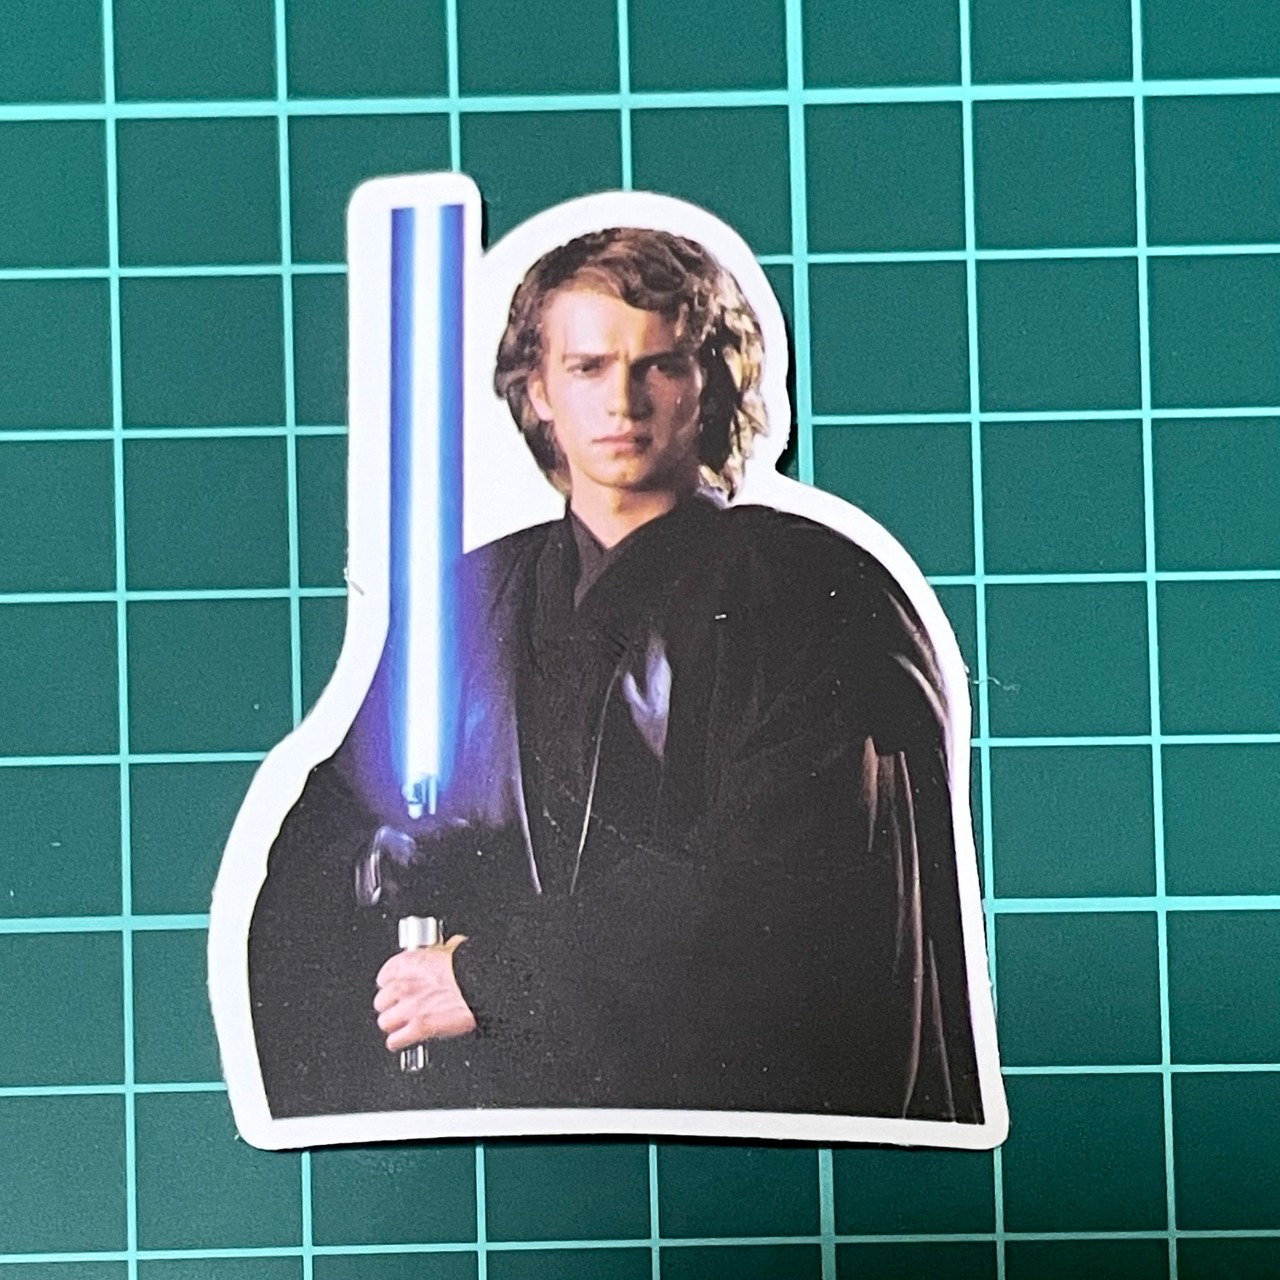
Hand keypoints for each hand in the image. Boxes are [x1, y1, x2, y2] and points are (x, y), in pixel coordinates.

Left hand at [373, 936, 476, 1051]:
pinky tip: (406, 1039)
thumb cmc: (468, 967)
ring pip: (385, 1022)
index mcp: (407, 962)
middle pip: (381, 1001)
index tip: (401, 989)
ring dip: (395, 1024)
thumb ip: (437, 955)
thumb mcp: (449, 950)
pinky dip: (399, 1041)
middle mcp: (402, 984)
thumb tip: (447, 951)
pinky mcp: (418, 1027)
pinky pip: (394, 1040)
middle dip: (392, 1006)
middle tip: (405, 1008)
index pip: (384, 978)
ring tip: (407, 1024)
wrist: (480, 983)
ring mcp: (409, 1007)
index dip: (393, 985)